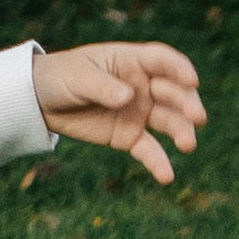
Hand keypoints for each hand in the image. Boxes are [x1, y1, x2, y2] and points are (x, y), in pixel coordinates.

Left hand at [30, 38, 204, 185]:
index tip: (192, 81)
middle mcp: (144, 86)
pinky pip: (149, 149)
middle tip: (197, 117)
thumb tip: (127, 97)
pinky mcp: (130, 136)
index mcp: (132, 61)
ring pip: (168, 120)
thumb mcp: (78, 78)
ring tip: (188, 144)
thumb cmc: (62, 78)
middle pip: (173, 92)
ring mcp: (140, 111)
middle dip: (187, 103)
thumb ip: (102, 86)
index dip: (180, 69)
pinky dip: (158, 162)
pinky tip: (167, 176)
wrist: (42, 102)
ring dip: (181, 131)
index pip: (163, 61)